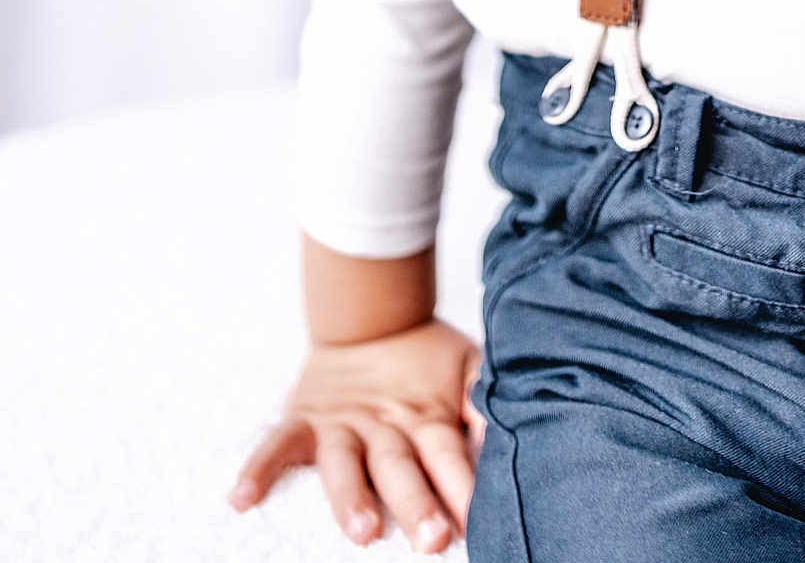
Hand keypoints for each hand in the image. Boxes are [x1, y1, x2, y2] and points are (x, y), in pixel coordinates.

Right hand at [227, 315, 486, 551]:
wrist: (369, 316)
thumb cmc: (425, 358)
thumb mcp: (465, 367)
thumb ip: (486, 397)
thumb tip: (515, 424)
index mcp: (425, 414)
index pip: (448, 454)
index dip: (464, 484)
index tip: (479, 519)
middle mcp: (382, 423)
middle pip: (401, 467)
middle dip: (416, 503)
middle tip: (432, 538)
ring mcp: (340, 424)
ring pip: (344, 465)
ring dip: (351, 499)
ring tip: (362, 531)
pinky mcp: (304, 420)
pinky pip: (276, 444)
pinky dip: (258, 468)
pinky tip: (241, 497)